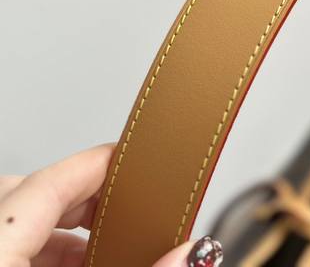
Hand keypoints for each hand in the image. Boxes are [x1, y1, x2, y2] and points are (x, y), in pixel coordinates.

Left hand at [0, 145, 216, 266]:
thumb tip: (191, 252)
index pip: (48, 182)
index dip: (95, 163)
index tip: (129, 154)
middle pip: (27, 191)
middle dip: (80, 193)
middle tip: (123, 204)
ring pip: (12, 219)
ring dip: (60, 224)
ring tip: (104, 242)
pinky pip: (5, 244)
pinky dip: (39, 246)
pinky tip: (76, 263)